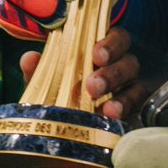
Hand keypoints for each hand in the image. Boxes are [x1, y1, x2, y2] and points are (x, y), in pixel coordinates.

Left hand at [21, 26, 145, 120]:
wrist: (66, 128)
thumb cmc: (61, 94)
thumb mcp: (48, 82)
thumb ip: (40, 70)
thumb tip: (29, 59)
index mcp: (104, 51)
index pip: (117, 38)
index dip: (110, 43)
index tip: (96, 54)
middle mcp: (122, 68)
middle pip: (129, 62)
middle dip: (112, 73)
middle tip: (93, 86)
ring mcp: (131, 92)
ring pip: (137, 87)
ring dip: (121, 98)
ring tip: (106, 110)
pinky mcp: (136, 116)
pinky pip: (139, 113)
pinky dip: (127, 116)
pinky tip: (113, 121)